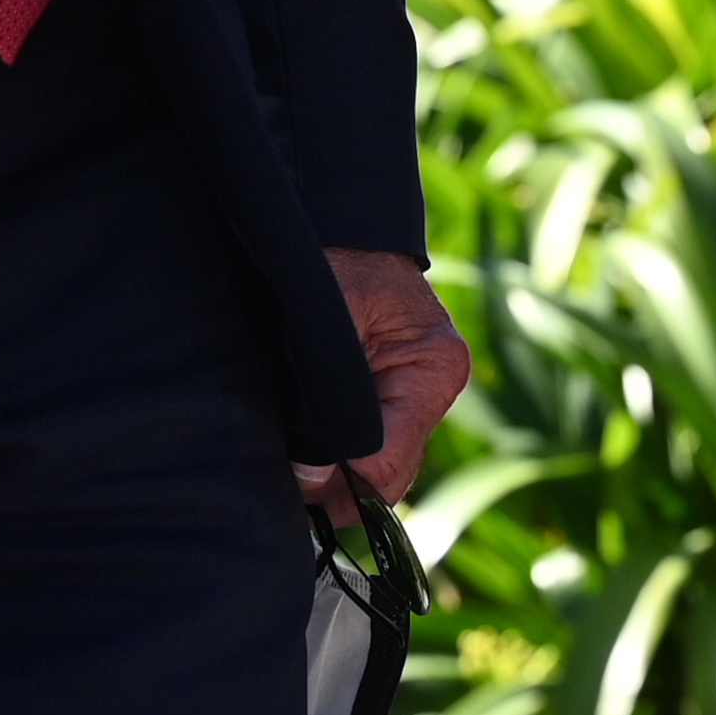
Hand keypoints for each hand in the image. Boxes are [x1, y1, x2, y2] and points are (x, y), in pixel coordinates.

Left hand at [301, 246, 468, 517]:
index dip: (340, 477)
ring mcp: (414, 403)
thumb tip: (312, 470)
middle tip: (282, 474)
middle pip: (386, 482)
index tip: (297, 468)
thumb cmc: (336, 257)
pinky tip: (298, 452)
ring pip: (374, 478)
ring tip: (287, 461)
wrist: (342, 227)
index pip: (391, 461)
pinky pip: (364, 456)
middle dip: (333, 487)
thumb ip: (327, 388)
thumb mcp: (332, 310)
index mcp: (434, 369)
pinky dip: (331, 461)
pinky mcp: (390, 405)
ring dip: (330, 479)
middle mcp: (433, 394)